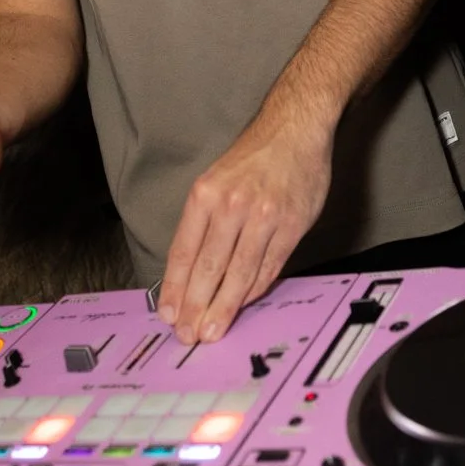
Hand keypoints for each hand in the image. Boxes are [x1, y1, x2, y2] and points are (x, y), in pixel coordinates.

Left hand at [157, 108, 331, 345]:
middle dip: (196, 307)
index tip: (169, 314)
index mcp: (205, 194)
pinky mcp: (291, 226)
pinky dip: (254, 290)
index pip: (184, 252)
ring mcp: (264, 217)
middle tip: (189, 335)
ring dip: (224, 307)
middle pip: (209, 269)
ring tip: (213, 330)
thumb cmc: (253, 157)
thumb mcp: (215, 180)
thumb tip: (190, 272)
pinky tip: (242, 305)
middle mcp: (232, 206)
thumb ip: (204, 223)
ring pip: (239, 274)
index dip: (175, 289)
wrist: (295, 130)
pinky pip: (269, 268)